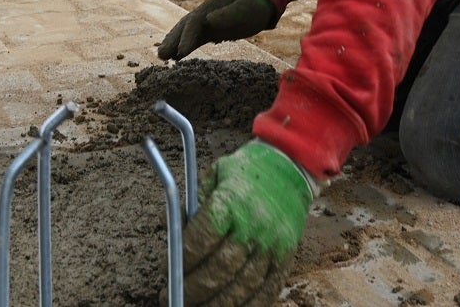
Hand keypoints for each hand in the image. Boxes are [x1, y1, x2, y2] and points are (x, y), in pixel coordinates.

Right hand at [158, 0, 275, 60]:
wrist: (260, 3)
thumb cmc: (253, 7)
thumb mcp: (244, 9)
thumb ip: (228, 14)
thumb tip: (208, 19)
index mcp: (210, 7)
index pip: (194, 22)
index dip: (186, 37)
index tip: (180, 52)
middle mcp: (204, 13)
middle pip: (184, 26)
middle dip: (172, 40)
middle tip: (161, 56)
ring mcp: (205, 22)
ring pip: (185, 32)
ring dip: (173, 43)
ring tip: (162, 57)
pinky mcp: (209, 30)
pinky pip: (192, 39)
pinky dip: (183, 46)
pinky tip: (175, 57)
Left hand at [182, 141, 313, 306]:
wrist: (291, 166)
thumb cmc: (246, 171)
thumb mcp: (215, 175)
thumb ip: (193, 205)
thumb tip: (172, 235)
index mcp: (230, 202)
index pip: (200, 241)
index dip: (181, 263)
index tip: (168, 273)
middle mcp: (253, 225)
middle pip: (219, 270)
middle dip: (193, 290)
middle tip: (175, 298)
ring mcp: (272, 244)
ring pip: (241, 287)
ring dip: (216, 304)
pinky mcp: (286, 256)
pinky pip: (267, 291)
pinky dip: (248, 306)